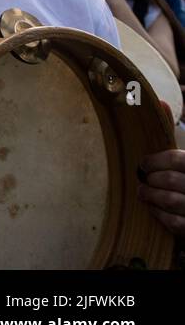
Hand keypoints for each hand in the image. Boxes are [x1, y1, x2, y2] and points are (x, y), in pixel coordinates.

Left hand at [138, 107, 184, 236]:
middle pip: (170, 181)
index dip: (154, 162)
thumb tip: (159, 101)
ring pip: (171, 201)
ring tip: (142, 193)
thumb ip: (171, 129)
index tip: (142, 164)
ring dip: (151, 197)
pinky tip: (153, 209)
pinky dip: (160, 215)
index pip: (176, 159)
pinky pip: (176, 223)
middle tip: (142, 179)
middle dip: (151, 180)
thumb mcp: (184, 155)